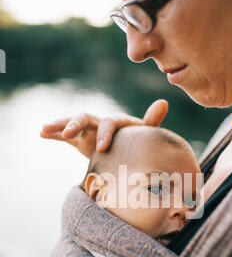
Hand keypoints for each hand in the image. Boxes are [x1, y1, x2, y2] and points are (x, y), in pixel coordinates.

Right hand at [40, 99, 168, 158]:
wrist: (131, 154)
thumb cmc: (140, 144)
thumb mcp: (147, 135)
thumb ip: (152, 121)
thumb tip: (164, 101)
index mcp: (117, 121)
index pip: (109, 122)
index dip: (105, 133)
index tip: (101, 147)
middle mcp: (100, 122)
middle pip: (85, 117)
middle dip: (76, 124)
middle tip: (67, 134)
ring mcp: (88, 130)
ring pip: (72, 123)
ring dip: (59, 125)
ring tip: (44, 129)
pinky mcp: (80, 140)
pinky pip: (64, 135)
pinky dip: (54, 133)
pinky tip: (41, 133)